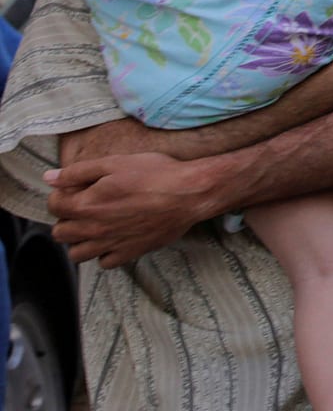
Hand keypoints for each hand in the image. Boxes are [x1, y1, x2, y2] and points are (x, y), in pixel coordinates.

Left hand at [47, 151, 222, 267]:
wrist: (190, 193)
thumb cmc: (156, 174)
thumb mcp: (115, 163)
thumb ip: (79, 171)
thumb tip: (50, 178)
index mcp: (86, 205)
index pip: (54, 206)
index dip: (62, 194)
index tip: (76, 188)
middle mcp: (93, 229)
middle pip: (60, 233)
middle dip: (67, 218)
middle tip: (85, 206)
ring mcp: (111, 244)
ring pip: (77, 253)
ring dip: (81, 240)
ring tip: (96, 225)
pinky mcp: (130, 252)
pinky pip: (104, 262)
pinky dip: (104, 252)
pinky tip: (116, 237)